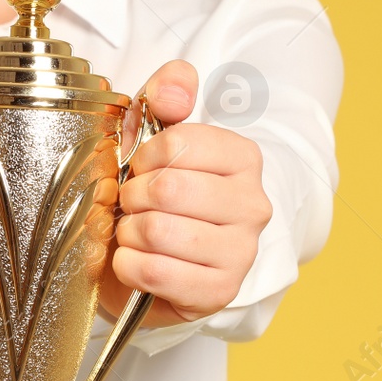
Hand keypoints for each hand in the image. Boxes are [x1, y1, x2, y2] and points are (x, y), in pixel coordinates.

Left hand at [102, 60, 272, 328]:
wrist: (155, 264)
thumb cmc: (156, 197)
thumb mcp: (154, 137)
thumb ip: (163, 96)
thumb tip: (171, 89)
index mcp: (244, 159)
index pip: (177, 141)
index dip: (140, 156)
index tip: (138, 169)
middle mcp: (253, 205)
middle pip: (166, 188)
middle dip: (130, 197)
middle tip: (129, 205)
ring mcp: (241, 252)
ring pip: (158, 231)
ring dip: (128, 232)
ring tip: (133, 233)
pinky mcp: (218, 292)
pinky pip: (154, 271)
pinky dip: (127, 265)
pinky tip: (133, 261)